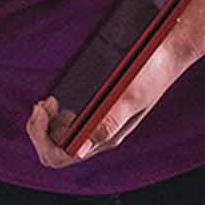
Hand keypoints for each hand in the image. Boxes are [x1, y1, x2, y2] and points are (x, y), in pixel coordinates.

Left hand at [27, 0, 204, 167]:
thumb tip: (78, 151)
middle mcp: (98, 135)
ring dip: (44, 123)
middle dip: (38, 130)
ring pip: (56, 138)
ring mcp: (96, 123)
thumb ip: (106, 123)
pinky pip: (63, 124)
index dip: (42, 138)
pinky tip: (55, 99)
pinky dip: (53, 115)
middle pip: (53, 150)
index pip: (60, 156)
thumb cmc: (150, 70)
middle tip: (41, 104)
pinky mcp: (94, 110)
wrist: (166, 49)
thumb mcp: (128, 95)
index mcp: (106, 138)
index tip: (44, 108)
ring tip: (47, 101)